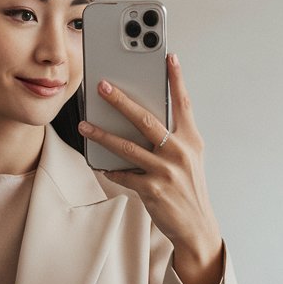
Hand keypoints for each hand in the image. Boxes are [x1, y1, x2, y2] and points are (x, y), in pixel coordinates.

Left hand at [78, 53, 223, 283]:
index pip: (183, 103)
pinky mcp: (152, 189)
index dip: (176, 79)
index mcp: (191, 140)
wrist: (196, 227)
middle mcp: (179, 152)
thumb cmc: (188, 189)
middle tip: (102, 85)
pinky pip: (124, 174)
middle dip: (121, 100)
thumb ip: (172, 137)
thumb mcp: (189, 159)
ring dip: (102, 135)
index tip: (169, 56)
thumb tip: (143, 118)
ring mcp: (166, 171)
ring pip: (127, 146)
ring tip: (85, 126)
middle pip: (146, 119)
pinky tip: (98, 164)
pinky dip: (110, 169)